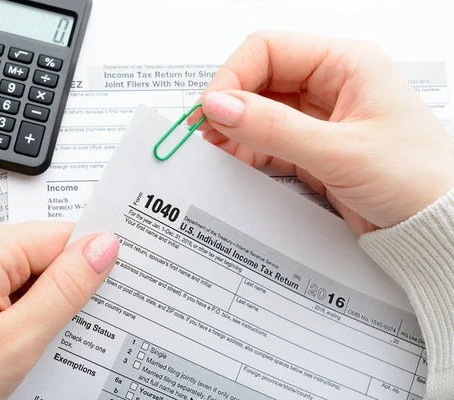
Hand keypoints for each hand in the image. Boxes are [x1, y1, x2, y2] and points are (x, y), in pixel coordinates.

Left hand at [0, 223, 119, 399]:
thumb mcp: (20, 338)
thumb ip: (67, 287)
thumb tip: (102, 245)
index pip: (59, 237)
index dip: (82, 267)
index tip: (92, 295)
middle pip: (33, 252)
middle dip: (50, 288)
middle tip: (44, 332)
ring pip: (11, 267)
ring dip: (25, 298)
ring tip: (13, 340)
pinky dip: (0, 300)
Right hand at [188, 31, 453, 234]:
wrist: (435, 228)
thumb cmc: (414, 180)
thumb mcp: (338, 151)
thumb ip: (272, 127)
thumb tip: (217, 106)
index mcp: (345, 64)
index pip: (268, 50)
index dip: (232, 77)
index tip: (210, 111)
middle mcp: (331, 84)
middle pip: (259, 79)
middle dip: (229, 105)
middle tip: (207, 135)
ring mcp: (320, 117)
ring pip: (260, 111)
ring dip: (235, 129)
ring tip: (218, 151)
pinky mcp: (314, 147)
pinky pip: (269, 140)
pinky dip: (249, 150)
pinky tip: (236, 162)